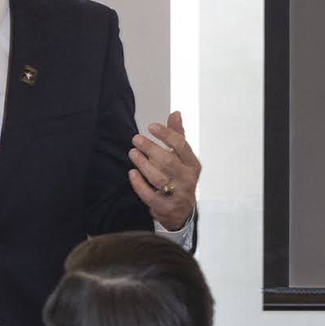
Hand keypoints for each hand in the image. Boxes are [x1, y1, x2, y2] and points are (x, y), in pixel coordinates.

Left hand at [130, 111, 199, 229]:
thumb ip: (178, 136)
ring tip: (132, 153)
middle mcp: (188, 180)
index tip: (151, 127)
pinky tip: (132, 173)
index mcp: (193, 165)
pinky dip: (140, 184)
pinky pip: (150, 195)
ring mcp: (177, 195)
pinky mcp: (165, 207)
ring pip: (158, 178)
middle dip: (151, 148)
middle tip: (136, 139)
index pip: (181, 146)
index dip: (166, 134)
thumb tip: (176, 113)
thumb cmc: (180, 179)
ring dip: (143, 164)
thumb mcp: (182, 158)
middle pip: (169, 162)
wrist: (182, 211)